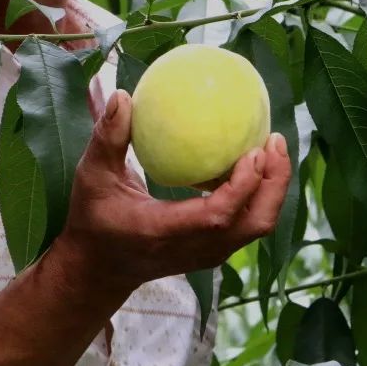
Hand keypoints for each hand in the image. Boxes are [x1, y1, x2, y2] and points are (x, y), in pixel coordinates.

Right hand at [59, 89, 291, 293]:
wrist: (99, 268)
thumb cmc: (94, 218)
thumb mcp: (92, 176)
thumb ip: (107, 139)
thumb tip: (122, 97)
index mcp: (163, 231)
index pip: (217, 216)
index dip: (243, 186)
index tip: (255, 150)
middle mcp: (194, 248)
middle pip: (254, 224)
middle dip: (275, 183)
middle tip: (275, 140)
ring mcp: (208, 254)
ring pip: (257, 226)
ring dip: (272, 188)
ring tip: (272, 146)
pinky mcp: (214, 251)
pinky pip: (247, 223)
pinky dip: (258, 194)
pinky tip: (252, 162)